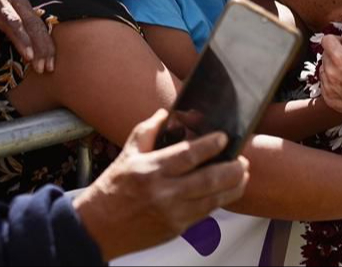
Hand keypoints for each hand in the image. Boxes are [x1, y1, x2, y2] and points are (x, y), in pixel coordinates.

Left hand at [0, 0, 56, 72]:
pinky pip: (40, 24)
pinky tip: (50, 55)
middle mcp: (15, 0)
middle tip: (44, 68)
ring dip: (47, 45)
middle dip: (40, 47)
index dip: (23, 40)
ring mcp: (24, 3)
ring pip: (40, 24)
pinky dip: (46, 40)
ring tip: (49, 66)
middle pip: (32, 24)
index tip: (30, 57)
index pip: (13, 22)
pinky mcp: (29, 8)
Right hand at [72, 109, 248, 261]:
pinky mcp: (176, 229)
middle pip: (209, 179)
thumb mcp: (127, 153)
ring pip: (213, 200)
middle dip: (232, 169)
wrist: (98, 227)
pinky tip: (227, 191)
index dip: (210, 145)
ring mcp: (172, 213)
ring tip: (243, 174)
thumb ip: (148, 130)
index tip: (224, 138)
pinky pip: (205, 213)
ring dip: (233, 187)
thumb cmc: (112, 187)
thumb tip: (166, 113)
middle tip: (243, 159)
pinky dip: (220, 201)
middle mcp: (164, 192)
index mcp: (151, 169)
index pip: (188, 155)